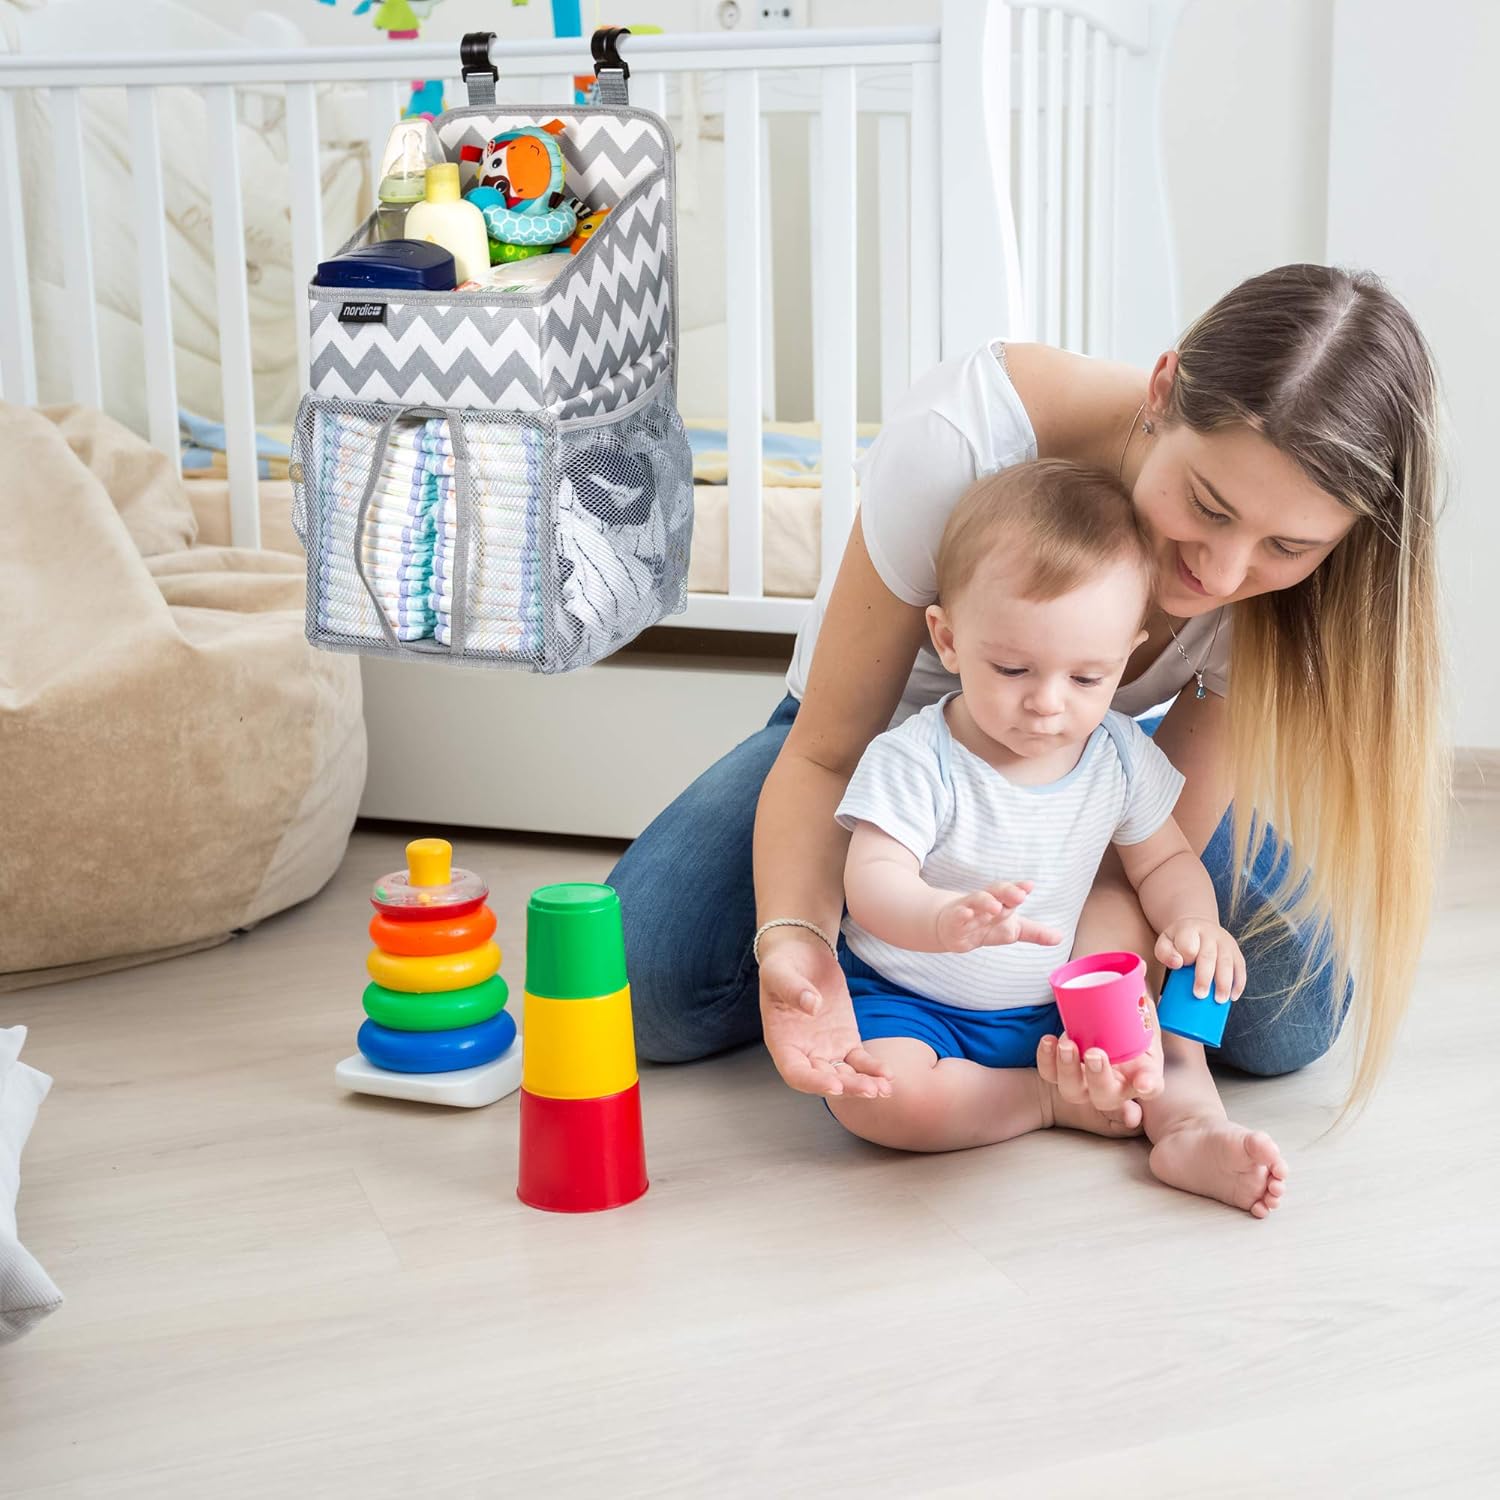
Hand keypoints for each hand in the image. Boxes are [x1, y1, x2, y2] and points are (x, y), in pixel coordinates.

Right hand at [757, 928, 892, 1099]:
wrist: (802, 953)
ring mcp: (826, 1048)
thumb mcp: (779, 972)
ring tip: (884, 1088)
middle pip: (825, 1079)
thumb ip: (793, 989)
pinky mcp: (846, 1039)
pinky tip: (887, 1075)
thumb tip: (812, 1004)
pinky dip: (873, 1069)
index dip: (814, 1083)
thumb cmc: (783, 963)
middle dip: (848, 1087)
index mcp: (782, 1042)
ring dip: (864, 1083)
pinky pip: (860, 1060)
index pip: (796, 1073)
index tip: (835, 1085)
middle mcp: (804, 1052)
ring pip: (845, 1074)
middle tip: (870, 1089)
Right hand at [934, 880, 1063, 952]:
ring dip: (986, 902)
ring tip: (996, 907)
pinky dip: (962, 914)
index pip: (1011, 892)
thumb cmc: (984, 925)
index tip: (1030, 886)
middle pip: (995, 891)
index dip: (1019, 888)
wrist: (950, 928)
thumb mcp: (1011, 929)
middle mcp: (985, 902)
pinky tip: (967, 914)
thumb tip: (1060, 938)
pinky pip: (957, 916)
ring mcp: (968, 910)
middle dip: (1007, 891)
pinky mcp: (954, 923)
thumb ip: (1035, 932)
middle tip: (1020, 895)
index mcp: (1000, 901)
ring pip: (976, 900)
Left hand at [1037, 993, 1165, 1123]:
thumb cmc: (1125, 1028)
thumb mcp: (1138, 1013)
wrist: (1105, 1035)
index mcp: (1141, 1073)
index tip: (1143, 1082)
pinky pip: (1049, 1074)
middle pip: (1105, 1096)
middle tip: (1095, 1053)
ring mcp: (1084, 1084)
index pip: (1150, 1085)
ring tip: (1067, 1044)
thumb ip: (1138, 992)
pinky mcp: (1061, 1074)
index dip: (1148, 1085)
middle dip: (1098, 1077)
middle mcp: (1113, 1087)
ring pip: (1072, 1090)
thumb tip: (1138, 965)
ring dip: (1067, 1069)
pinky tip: (1048, 1040)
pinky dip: (1046, 1059)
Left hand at [1155, 918, 1245, 1001]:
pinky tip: (1233, 997)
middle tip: (1200, 995)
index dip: (1186, 956)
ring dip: (1224, 983)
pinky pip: (1240, 968)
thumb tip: (1177, 964)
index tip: (1182, 966)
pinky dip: (1238, 983)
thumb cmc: (1179, 941)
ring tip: (1219, 1000)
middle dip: (1205, 977)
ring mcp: (1226, 943)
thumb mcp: (1165, 942)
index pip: (1188, 944)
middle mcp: (1210, 934)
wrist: (1198, 927)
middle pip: (1208, 956)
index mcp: (1190, 930)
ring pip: (1227, 963)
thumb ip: (1165, 952)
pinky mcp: (1236, 953)